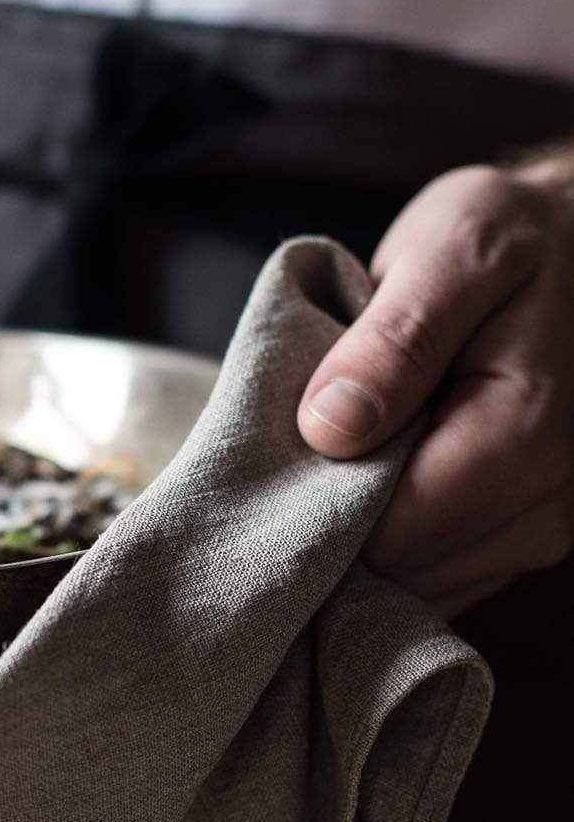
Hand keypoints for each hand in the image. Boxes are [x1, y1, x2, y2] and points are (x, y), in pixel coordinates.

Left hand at [297, 160, 573, 619]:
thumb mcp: (452, 250)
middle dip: (335, 528)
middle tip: (297, 455)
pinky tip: (367, 487)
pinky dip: (393, 546)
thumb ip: (394, 341)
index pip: (391, 535)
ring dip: (361, 540)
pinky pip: (439, 576)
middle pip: (401, 572)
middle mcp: (546, 502)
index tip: (276, 461)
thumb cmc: (510, 236)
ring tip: (338, 460)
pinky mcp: (523, 535)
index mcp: (525, 433)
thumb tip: (329, 428)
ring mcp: (540, 528)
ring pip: (418, 585)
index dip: (318, 511)